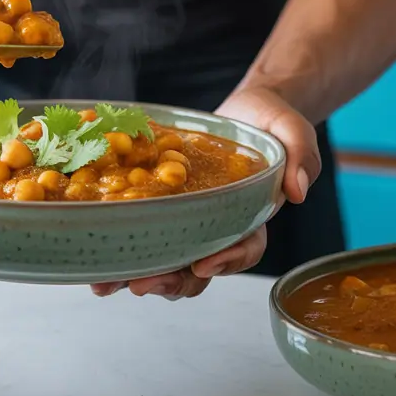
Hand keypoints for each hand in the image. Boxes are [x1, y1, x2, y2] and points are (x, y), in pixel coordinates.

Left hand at [91, 87, 320, 299]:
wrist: (244, 111)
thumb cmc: (271, 122)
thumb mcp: (293, 131)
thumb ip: (302, 157)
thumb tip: (297, 190)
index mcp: (252, 216)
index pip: (245, 248)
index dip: (226, 261)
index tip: (204, 264)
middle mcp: (219, 227)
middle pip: (198, 270)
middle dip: (170, 281)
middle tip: (142, 284)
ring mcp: (189, 221)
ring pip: (167, 262)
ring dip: (137, 276)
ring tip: (106, 284)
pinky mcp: (163, 208)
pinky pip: (144, 235)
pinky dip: (120, 250)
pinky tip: (93, 259)